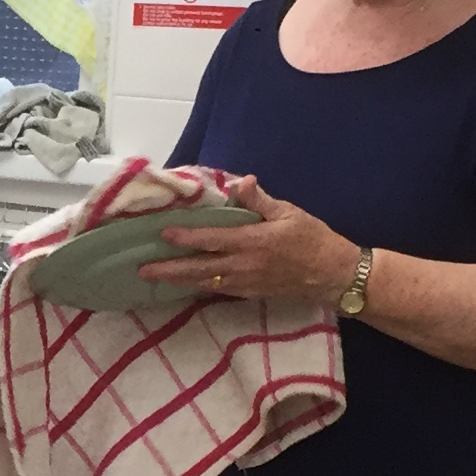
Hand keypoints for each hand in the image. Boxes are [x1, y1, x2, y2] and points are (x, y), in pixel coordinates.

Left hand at [136, 176, 356, 301]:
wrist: (333, 275)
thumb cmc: (313, 239)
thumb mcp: (289, 213)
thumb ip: (260, 201)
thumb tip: (241, 182)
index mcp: (253, 243)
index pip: (212, 239)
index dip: (187, 237)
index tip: (164, 233)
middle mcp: (244, 266)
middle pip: (199, 269)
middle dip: (169, 270)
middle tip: (142, 270)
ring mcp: (245, 283)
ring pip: (204, 283)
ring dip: (178, 280)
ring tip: (155, 277)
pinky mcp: (250, 293)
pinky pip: (218, 290)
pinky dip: (198, 286)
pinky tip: (185, 283)